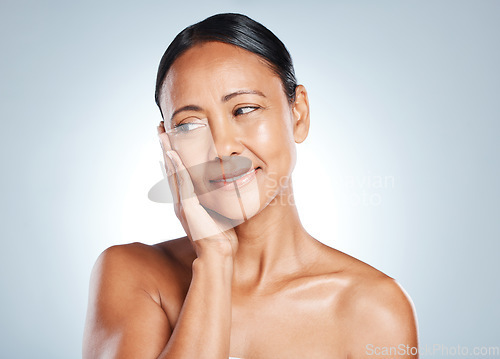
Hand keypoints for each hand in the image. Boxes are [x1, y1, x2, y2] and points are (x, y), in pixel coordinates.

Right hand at [157, 122, 238, 258]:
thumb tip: (227, 186)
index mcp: (186, 200)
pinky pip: (180, 181)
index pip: (177, 173)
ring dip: (166, 150)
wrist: (218, 253)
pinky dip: (175, 166)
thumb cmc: (221, 236)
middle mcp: (180, 199)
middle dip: (165, 147)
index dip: (172, 155)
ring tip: (161, 133)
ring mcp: (181, 202)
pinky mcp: (187, 205)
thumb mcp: (218, 212)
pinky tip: (172, 153)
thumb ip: (216, 199)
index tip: (170, 139)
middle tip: (159, 128)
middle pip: (170, 167)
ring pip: (172, 170)